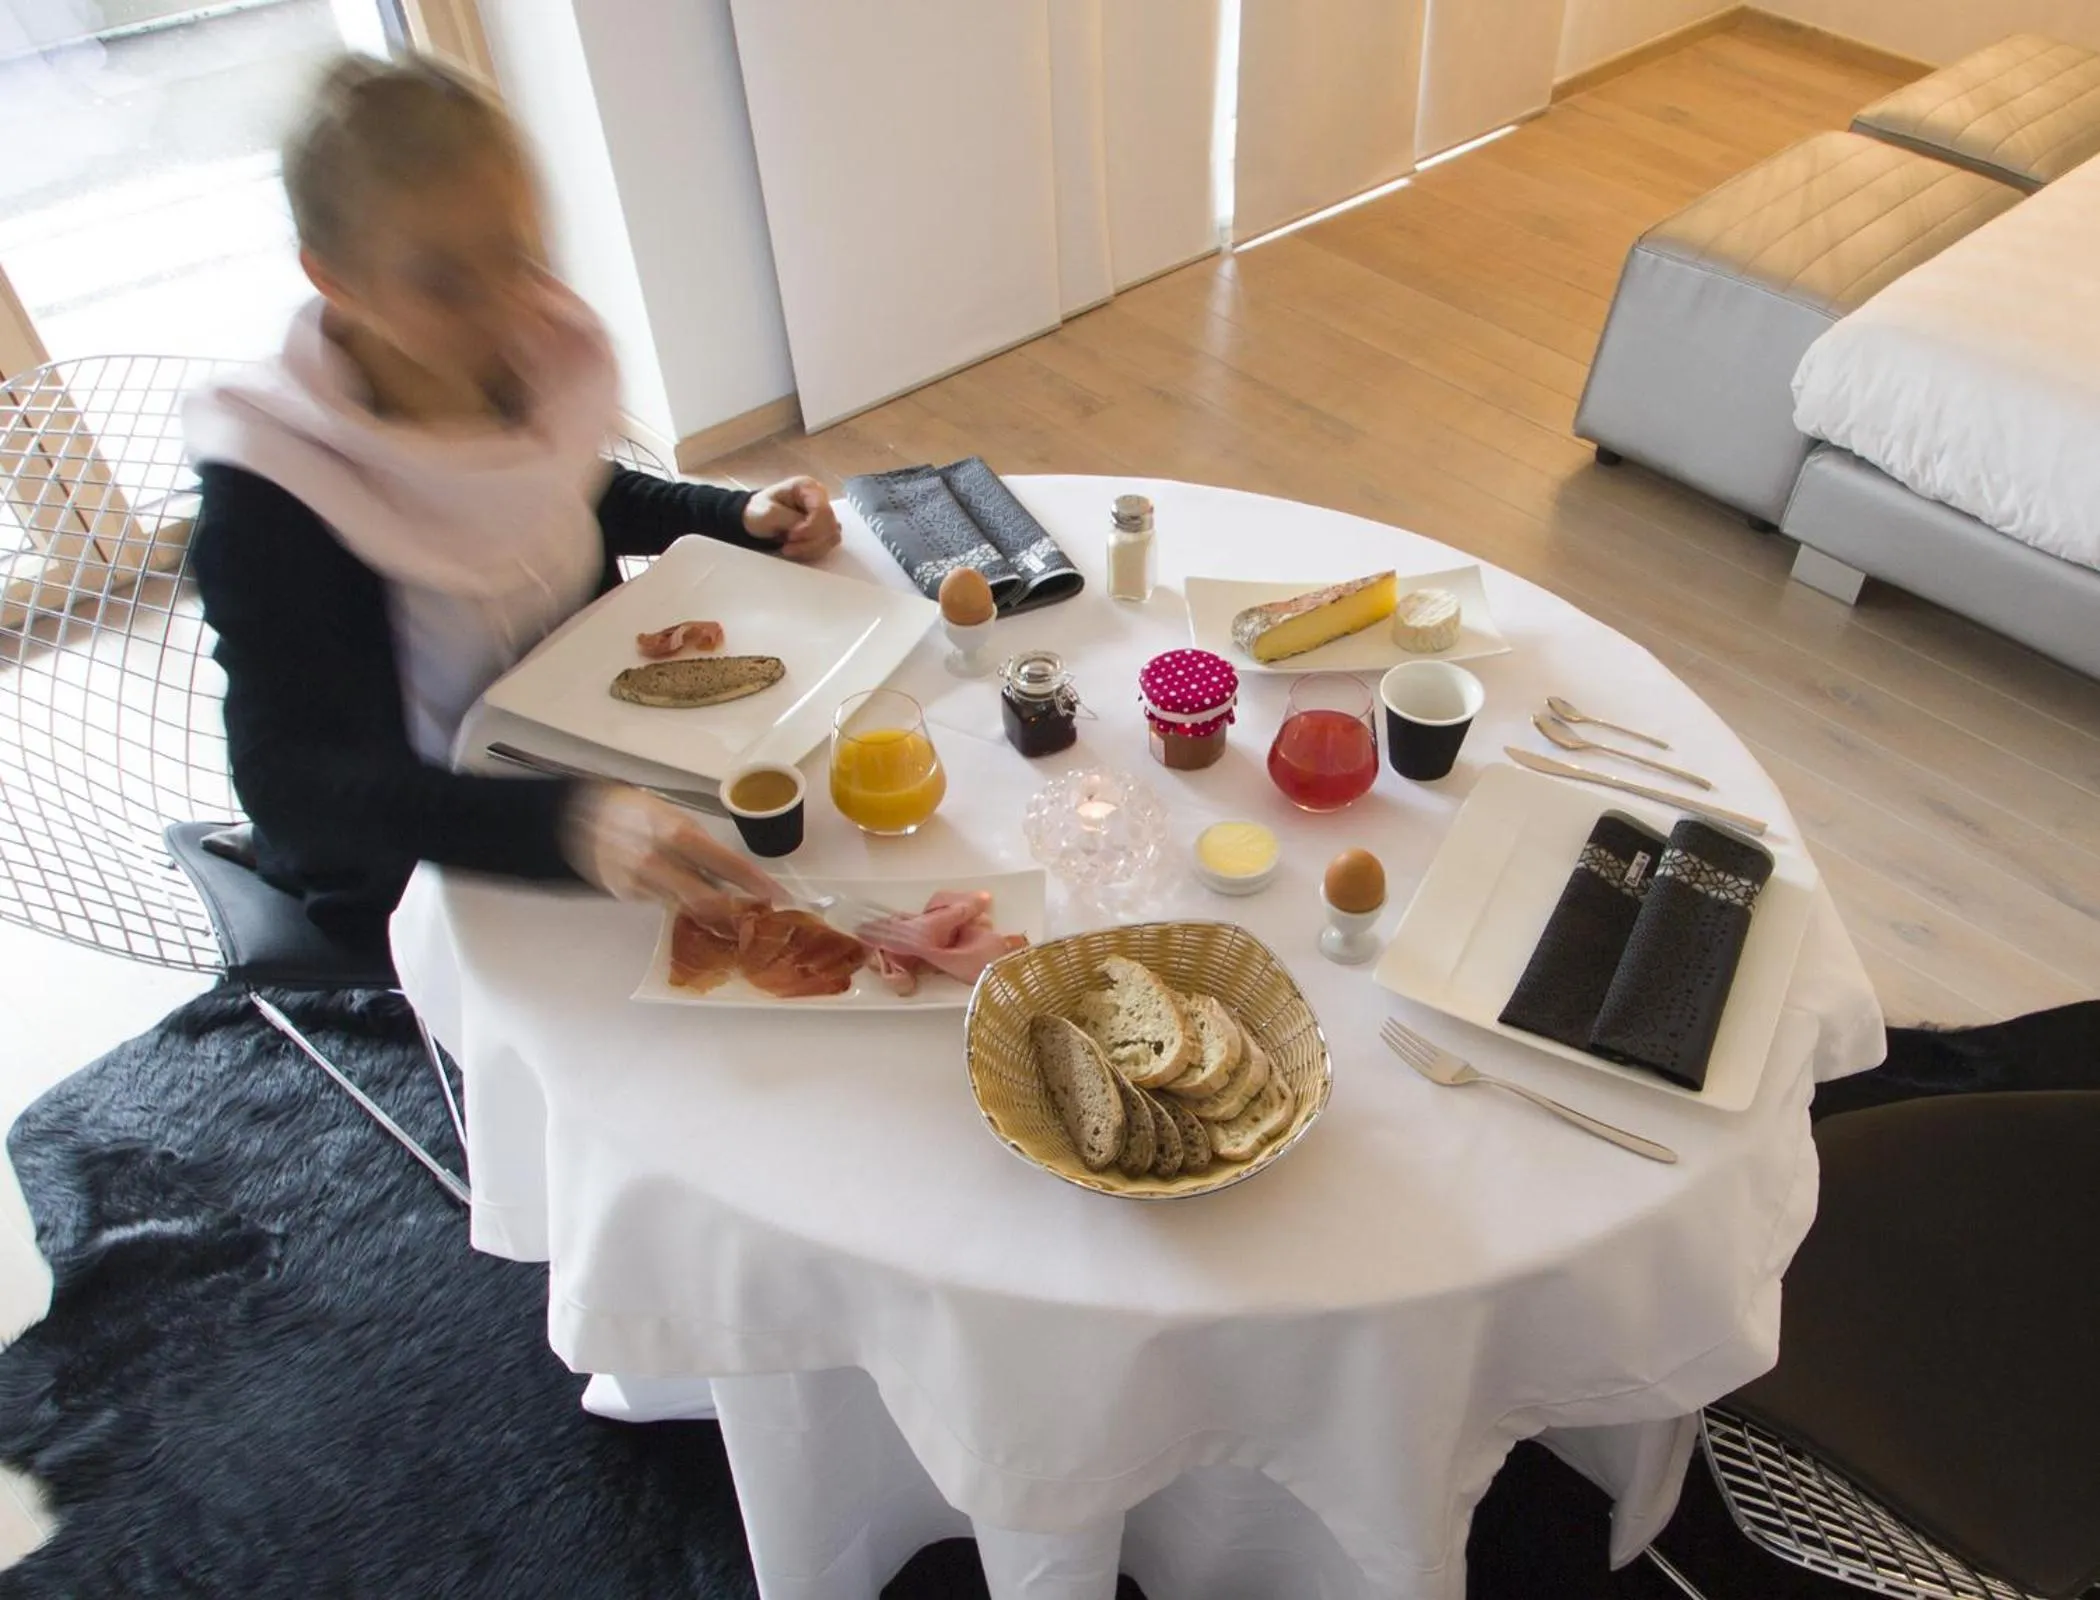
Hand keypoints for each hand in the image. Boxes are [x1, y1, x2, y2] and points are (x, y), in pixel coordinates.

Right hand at [562, 785, 781, 925]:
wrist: (577, 817)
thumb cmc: (635, 811)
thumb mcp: (672, 816)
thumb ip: (699, 845)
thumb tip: (733, 874)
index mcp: (676, 834)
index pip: (725, 863)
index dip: (755, 882)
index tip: (779, 895)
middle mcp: (659, 862)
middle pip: (708, 900)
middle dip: (739, 912)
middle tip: (763, 917)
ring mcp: (641, 883)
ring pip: (689, 909)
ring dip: (717, 916)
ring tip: (741, 918)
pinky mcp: (628, 896)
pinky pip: (666, 907)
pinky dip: (688, 909)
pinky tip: (702, 910)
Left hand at [743, 475, 840, 562]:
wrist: (753, 520)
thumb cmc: (759, 511)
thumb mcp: (768, 513)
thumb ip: (789, 519)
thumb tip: (807, 530)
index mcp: (807, 487)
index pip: (822, 510)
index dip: (810, 528)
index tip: (791, 536)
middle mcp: (820, 498)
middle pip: (830, 525)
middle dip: (809, 540)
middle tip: (787, 545)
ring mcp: (823, 514)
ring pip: (831, 537)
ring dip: (811, 547)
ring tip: (790, 548)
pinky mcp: (823, 528)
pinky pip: (827, 544)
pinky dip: (813, 551)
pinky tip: (798, 549)